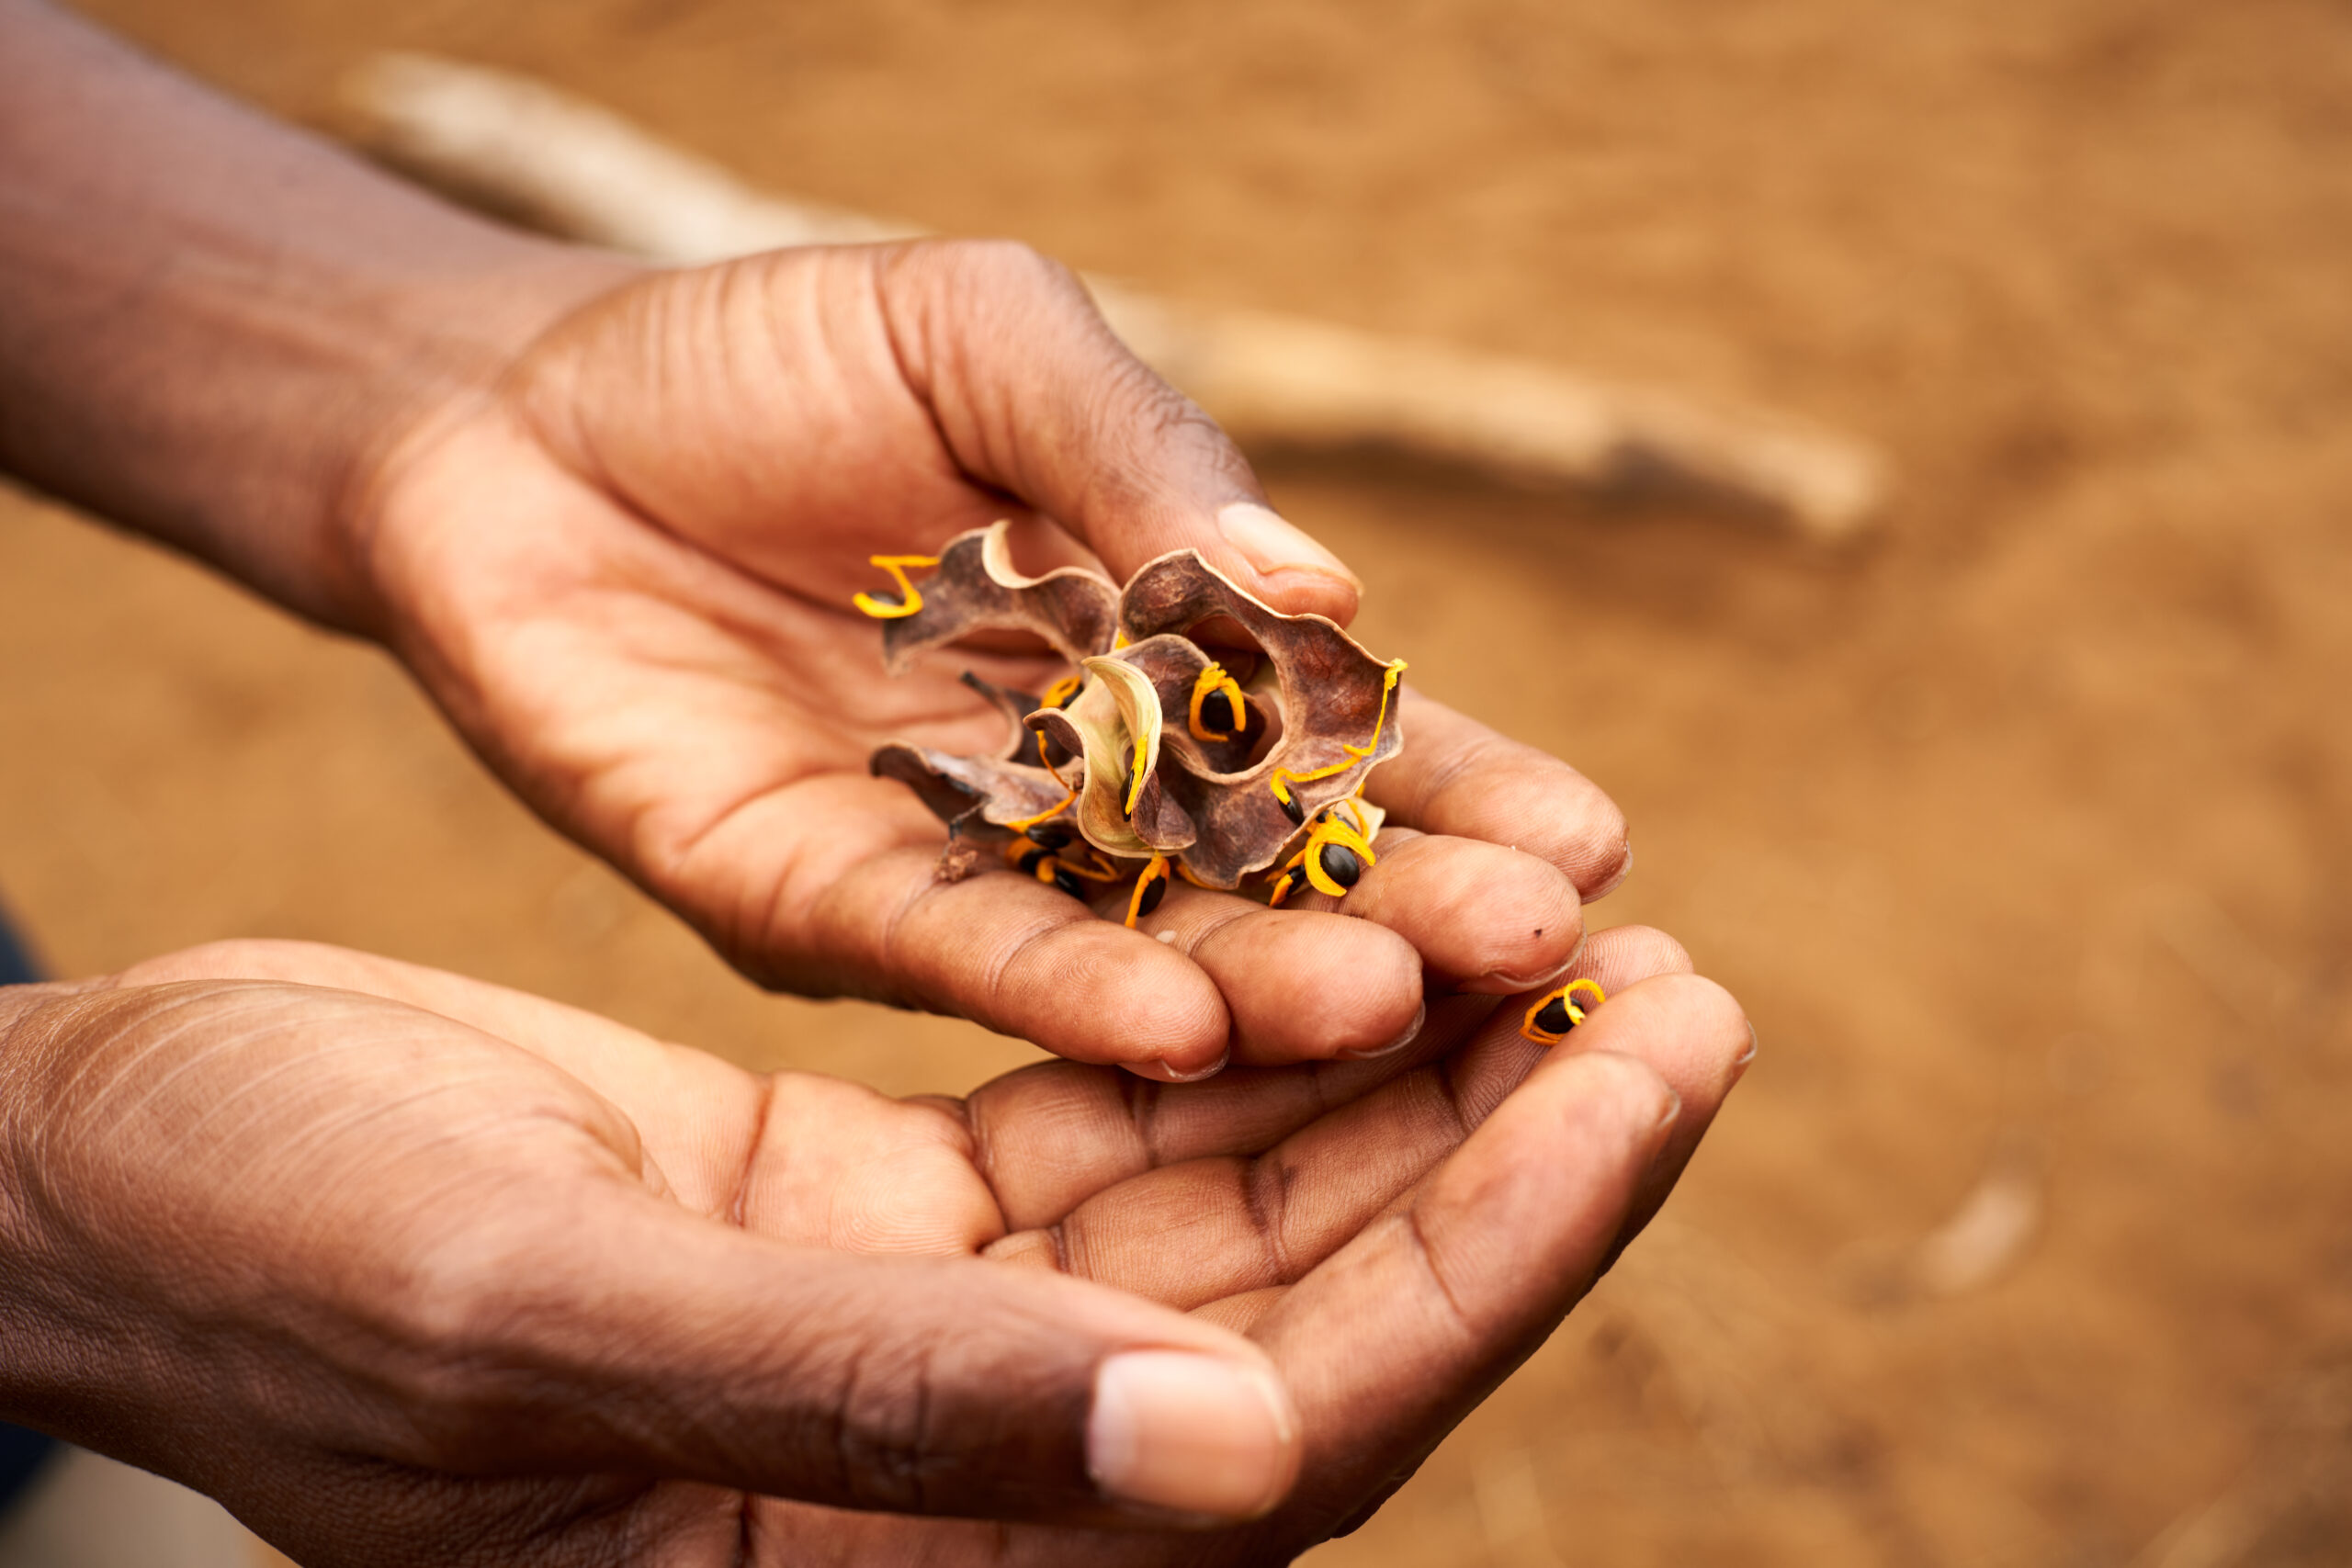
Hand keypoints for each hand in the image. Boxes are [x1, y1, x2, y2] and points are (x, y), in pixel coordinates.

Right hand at [0, 927, 1743, 1565]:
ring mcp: (943, 1334)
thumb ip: (878, 1407)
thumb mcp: (541, 1320)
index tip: (1652, 1071)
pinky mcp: (901, 1211)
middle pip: (1314, 1319)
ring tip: (1565, 916)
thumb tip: (1237, 1468)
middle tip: (1680, 976)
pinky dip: (1248, 1011)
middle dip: (1509, 1148)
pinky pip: (1131, 1116)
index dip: (1492, 1258)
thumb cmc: (270, 1260)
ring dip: (1405, 1062)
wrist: (132, 1172)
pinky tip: (1354, 906)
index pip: (1287, 1438)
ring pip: (1242, 1205)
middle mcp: (963, 1476)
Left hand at [352, 240, 1631, 1076]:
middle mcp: (1080, 783)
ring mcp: (959, 859)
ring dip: (1260, 980)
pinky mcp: (817, 906)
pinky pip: (953, 958)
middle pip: (1265, 868)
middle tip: (1543, 959)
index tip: (1596, 846)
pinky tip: (1175, 1028)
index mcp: (1154, 645)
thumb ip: (1143, 458)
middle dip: (1402, 909)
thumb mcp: (988, 341)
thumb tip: (1325, 583)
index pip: (1336, 736)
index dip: (1459, 786)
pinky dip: (1061, 992)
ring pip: (1135, 940)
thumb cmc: (774, 353)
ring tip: (1391, 1005)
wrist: (515, 415)